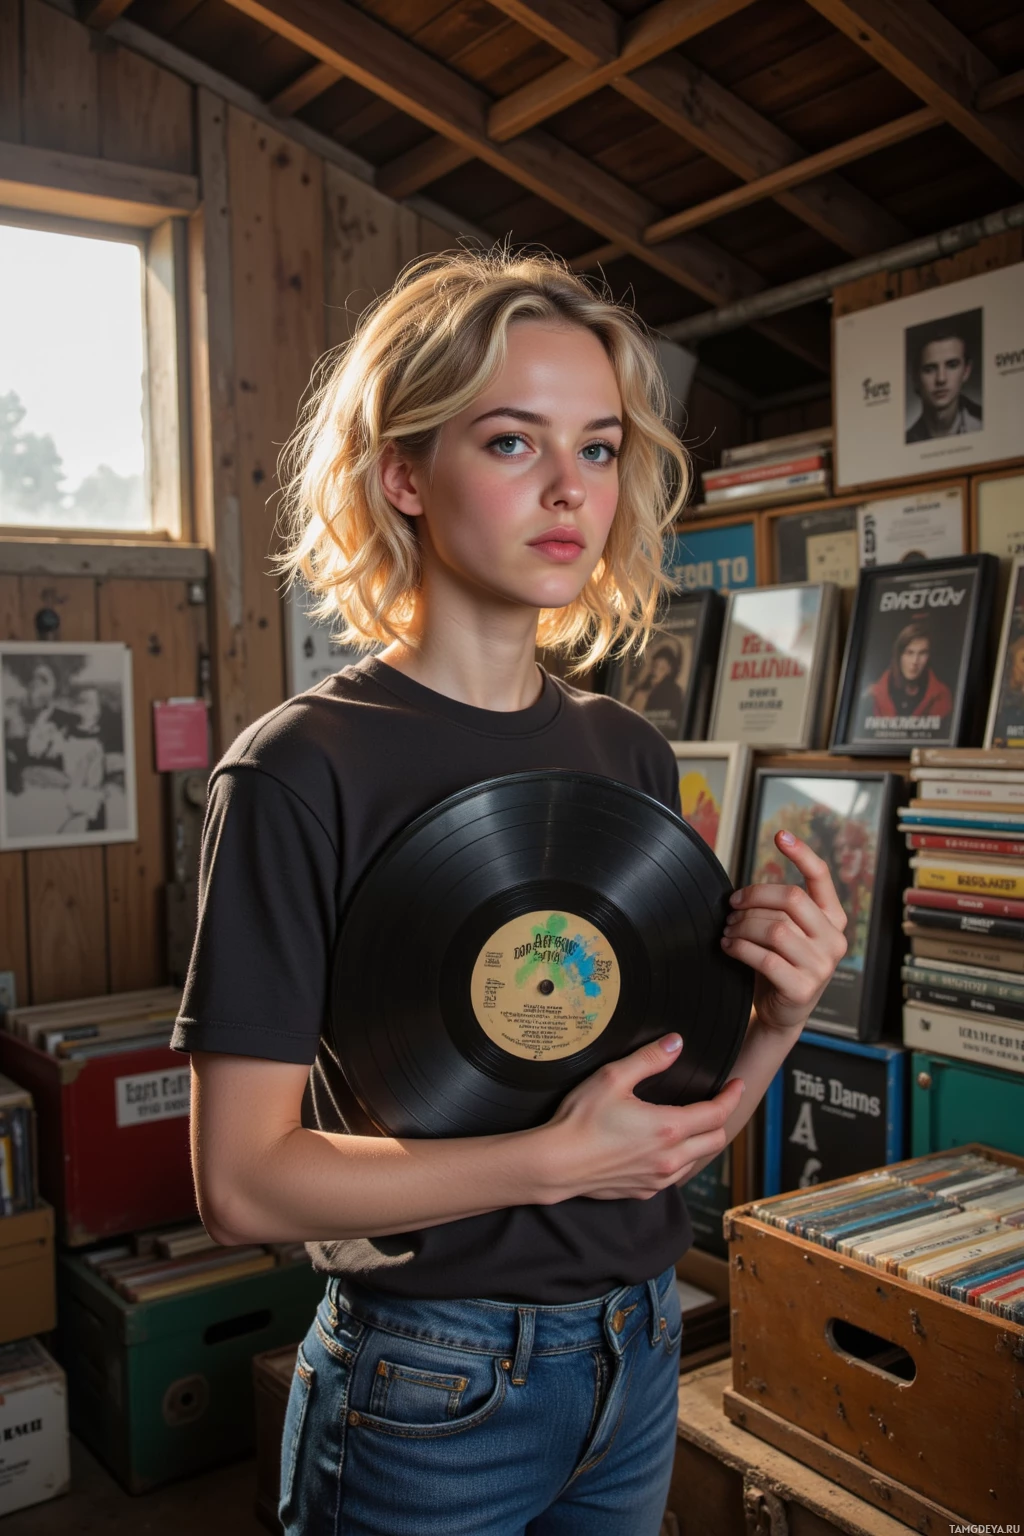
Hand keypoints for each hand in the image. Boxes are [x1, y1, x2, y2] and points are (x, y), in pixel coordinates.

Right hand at [540, 1035, 745, 1200]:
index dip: (731, 1097)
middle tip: (718, 1103)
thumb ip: (649, 1059)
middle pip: (715, 1140)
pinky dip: (680, 1160)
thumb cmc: (581, 1120)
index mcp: (668, 1128)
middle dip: (722, 1119)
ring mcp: (658, 1178)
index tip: (737, 1084)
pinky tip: (667, 1148)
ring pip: (697, 1161)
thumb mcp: (613, 1078)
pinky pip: (675, 1176)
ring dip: (702, 1141)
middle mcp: (670, 1158)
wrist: (556, 1164)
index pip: (716, 1113)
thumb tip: (676, 1043)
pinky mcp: (644, 1191)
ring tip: (694, 1124)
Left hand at [722, 830, 846, 1034]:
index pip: (821, 877)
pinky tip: (728, 946)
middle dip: (754, 897)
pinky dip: (740, 948)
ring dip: (742, 925)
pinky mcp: (803, 988)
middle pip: (790, 899)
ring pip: (775, 929)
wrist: (781, 1013)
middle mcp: (834, 939)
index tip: (780, 835)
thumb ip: (778, 910)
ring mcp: (822, 965)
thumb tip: (741, 892)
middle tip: (732, 906)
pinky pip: (765, 958)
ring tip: (728, 929)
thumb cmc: (778, 965)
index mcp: (832, 919)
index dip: (802, 853)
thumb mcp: (786, 933)